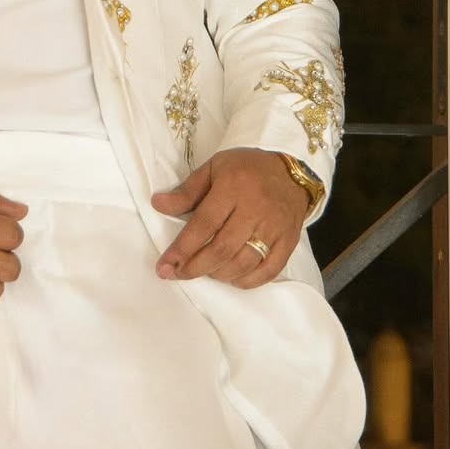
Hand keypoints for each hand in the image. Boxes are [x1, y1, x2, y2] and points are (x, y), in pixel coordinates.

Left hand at [150, 148, 309, 288]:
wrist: (291, 170)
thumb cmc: (246, 168)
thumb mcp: (213, 168)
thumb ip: (187, 191)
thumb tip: (158, 205)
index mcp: (232, 188)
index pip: (203, 224)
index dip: (182, 247)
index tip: (164, 265)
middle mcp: (254, 211)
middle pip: (222, 249)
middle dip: (195, 267)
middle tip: (177, 274)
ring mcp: (274, 229)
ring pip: (243, 263)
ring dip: (218, 274)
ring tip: (203, 271)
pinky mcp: (288, 242)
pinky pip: (268, 271)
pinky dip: (247, 281)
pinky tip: (231, 278)